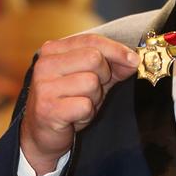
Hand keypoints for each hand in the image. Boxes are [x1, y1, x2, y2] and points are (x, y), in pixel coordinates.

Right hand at [20, 34, 138, 175]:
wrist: (42, 135)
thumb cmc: (68, 103)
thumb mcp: (91, 79)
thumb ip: (112, 67)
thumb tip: (134, 60)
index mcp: (53, 50)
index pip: (91, 41)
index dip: (116, 50)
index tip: (134, 60)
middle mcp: (45, 64)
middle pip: (94, 58)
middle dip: (103, 77)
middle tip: (91, 92)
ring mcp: (44, 86)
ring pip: (91, 82)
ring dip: (94, 98)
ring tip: (80, 105)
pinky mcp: (47, 109)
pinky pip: (84, 105)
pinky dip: (86, 114)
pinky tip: (75, 117)